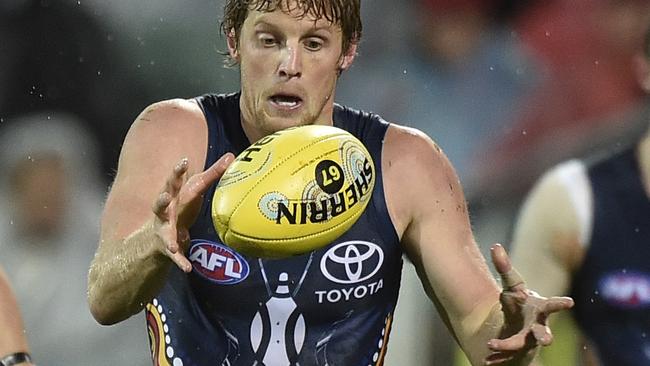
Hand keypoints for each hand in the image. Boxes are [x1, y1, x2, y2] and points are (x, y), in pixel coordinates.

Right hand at [152, 154, 233, 271]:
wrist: (158, 236)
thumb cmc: (181, 205)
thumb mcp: (195, 189)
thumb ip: (212, 173)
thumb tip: (232, 156)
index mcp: (173, 195)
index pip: (174, 181)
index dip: (177, 171)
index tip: (183, 161)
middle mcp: (164, 212)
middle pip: (161, 203)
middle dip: (162, 200)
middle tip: (166, 195)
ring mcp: (163, 230)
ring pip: (163, 233)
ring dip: (167, 237)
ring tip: (173, 243)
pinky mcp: (167, 247)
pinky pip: (174, 256)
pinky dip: (180, 261)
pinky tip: (187, 268)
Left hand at [485, 243, 573, 364]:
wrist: (515, 325)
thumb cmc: (519, 303)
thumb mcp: (511, 285)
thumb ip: (504, 267)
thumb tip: (495, 246)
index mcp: (539, 309)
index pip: (552, 305)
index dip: (560, 304)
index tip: (570, 302)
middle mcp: (537, 327)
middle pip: (543, 333)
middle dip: (545, 336)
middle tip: (547, 340)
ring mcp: (528, 342)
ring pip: (523, 347)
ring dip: (509, 347)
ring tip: (494, 345)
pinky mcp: (516, 353)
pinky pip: (507, 357)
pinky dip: (497, 358)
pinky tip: (486, 361)